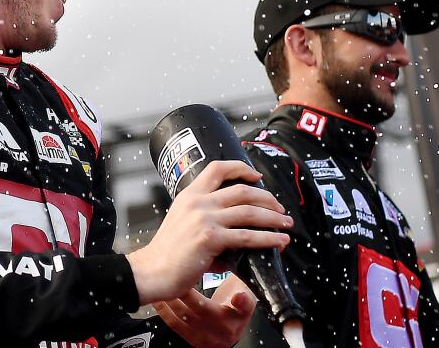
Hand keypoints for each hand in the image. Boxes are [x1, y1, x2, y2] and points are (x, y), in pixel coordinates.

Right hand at [125, 160, 291, 304]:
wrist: (152, 270)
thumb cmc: (167, 252)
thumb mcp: (181, 221)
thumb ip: (205, 217)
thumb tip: (234, 227)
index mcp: (189, 195)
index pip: (217, 168)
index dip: (241, 168)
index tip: (257, 176)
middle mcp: (198, 202)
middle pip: (242, 190)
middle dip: (267, 198)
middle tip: (279, 208)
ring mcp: (204, 219)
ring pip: (249, 212)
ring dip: (273, 218)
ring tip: (286, 224)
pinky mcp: (211, 238)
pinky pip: (247, 236)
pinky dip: (268, 238)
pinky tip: (279, 241)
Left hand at [153, 274, 256, 347]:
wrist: (227, 324)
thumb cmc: (232, 301)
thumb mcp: (242, 290)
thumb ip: (241, 279)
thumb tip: (239, 250)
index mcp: (241, 314)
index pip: (244, 308)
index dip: (242, 301)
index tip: (237, 294)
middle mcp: (227, 330)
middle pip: (205, 309)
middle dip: (187, 291)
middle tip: (177, 274)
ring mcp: (209, 338)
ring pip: (186, 316)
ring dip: (172, 297)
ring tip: (164, 282)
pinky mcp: (194, 341)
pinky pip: (175, 324)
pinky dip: (165, 309)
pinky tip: (161, 297)